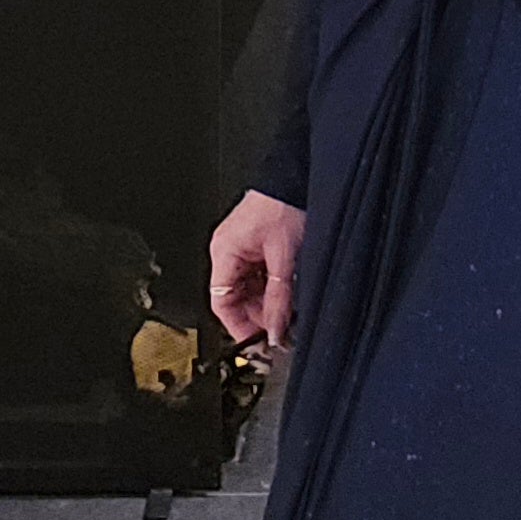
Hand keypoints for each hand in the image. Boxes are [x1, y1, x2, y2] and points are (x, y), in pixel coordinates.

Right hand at [209, 189, 304, 347]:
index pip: (222, 304)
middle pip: (235, 298)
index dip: (239, 327)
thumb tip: (275, 330)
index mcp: (224, 253)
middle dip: (257, 317)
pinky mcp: (257, 243)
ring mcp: (242, 247)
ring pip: (249, 289)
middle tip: (281, 331)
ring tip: (288, 314)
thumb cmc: (285, 204)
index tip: (258, 343)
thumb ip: (279, 299)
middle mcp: (228, 251)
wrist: (298, 176)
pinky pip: (259, 275)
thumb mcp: (285, 259)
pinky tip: (288, 295)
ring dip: (267, 303)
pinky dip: (272, 288)